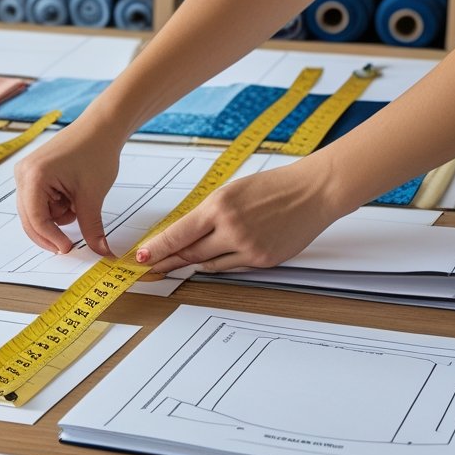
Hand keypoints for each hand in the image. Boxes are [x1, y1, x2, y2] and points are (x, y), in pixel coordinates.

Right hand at [15, 124, 120, 256]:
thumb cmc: (96, 152)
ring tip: (76, 202)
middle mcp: (23, 174)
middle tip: (72, 243)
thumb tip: (101, 251)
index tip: (69, 249)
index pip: (36, 218)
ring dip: (56, 217)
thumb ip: (92, 228)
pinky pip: (39, 202)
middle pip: (30, 219)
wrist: (100, 128)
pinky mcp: (32, 174)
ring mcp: (25, 174)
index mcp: (34, 176)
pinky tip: (70, 197)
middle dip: (52, 230)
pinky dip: (55, 208)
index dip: (51, 238)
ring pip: (35, 213)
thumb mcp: (93, 195)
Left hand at [136, 161, 343, 272]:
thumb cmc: (273, 187)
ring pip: (208, 263)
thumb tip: (184, 234)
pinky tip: (211, 260)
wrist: (313, 192)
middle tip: (153, 265)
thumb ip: (208, 214)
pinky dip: (219, 263)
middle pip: (189, 252)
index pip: (178, 234)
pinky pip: (231, 267)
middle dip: (169, 260)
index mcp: (219, 206)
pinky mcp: (262, 260)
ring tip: (177, 262)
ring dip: (192, 262)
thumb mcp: (231, 192)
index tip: (141, 257)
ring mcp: (248, 247)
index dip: (157, 248)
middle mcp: (231, 229)